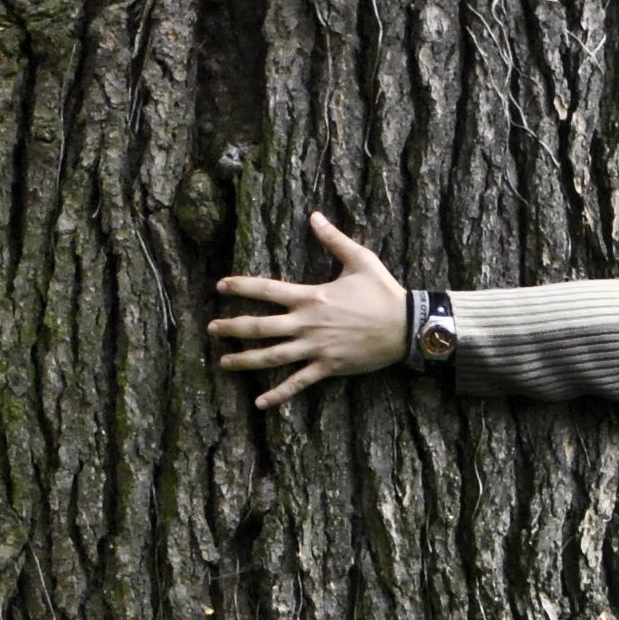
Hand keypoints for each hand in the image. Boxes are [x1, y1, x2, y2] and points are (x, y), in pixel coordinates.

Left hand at [210, 212, 408, 408]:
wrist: (407, 326)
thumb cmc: (383, 292)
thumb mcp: (360, 259)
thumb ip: (334, 239)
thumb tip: (314, 215)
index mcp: (311, 296)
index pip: (267, 290)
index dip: (241, 286)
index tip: (220, 285)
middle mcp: (308, 323)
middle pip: (260, 327)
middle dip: (232, 327)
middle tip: (211, 329)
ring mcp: (316, 347)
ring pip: (272, 356)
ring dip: (245, 360)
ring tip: (224, 362)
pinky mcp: (328, 367)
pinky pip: (298, 382)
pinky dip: (279, 394)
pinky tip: (260, 403)